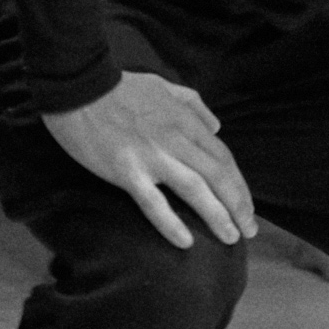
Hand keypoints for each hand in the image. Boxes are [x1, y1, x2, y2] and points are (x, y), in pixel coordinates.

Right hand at [45, 71, 253, 248]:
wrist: (79, 86)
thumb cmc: (119, 87)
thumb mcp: (164, 86)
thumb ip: (193, 104)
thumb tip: (216, 125)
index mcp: (185, 121)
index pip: (223, 157)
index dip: (239, 185)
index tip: (246, 206)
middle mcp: (176, 140)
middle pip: (218, 176)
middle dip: (238, 206)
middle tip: (249, 230)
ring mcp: (152, 157)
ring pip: (195, 190)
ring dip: (217, 216)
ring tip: (230, 238)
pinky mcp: (127, 171)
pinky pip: (153, 203)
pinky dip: (171, 223)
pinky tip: (185, 242)